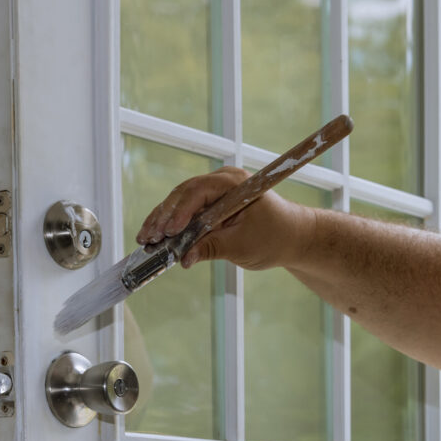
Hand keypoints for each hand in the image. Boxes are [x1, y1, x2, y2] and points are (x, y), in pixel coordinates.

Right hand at [135, 166, 315, 270]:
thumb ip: (211, 249)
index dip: (179, 211)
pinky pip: (188, 212)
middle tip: (148, 238)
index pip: (198, 191)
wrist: (294, 238)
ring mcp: (217, 192)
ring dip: (163, 221)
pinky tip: (158, 238)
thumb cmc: (276, 238)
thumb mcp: (242, 246)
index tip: (168, 232)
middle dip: (164, 217)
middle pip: (184, 195)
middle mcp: (223, 182)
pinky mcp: (213, 205)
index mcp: (235, 184)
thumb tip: (183, 258)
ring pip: (181, 203)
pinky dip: (174, 225)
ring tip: (146, 240)